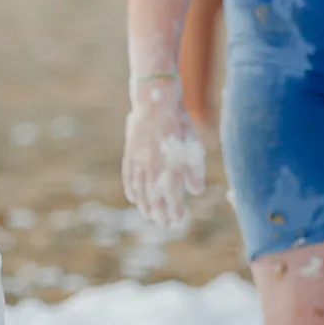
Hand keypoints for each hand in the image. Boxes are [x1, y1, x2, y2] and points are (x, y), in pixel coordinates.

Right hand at [122, 86, 204, 233]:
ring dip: (144, 204)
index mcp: (168, 164)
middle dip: (159, 212)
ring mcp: (138, 160)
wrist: (154, 100)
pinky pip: (128, 175)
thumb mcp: (192, 144)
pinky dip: (130, 188)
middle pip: (154, 196)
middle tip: (164, 224)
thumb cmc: (178, 122)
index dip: (174, 209)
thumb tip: (195, 192)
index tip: (178, 220)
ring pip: (140, 188)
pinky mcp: (130, 152)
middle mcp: (152, 165)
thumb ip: (194, 170)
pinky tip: (133, 197)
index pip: (171, 195)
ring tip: (149, 215)